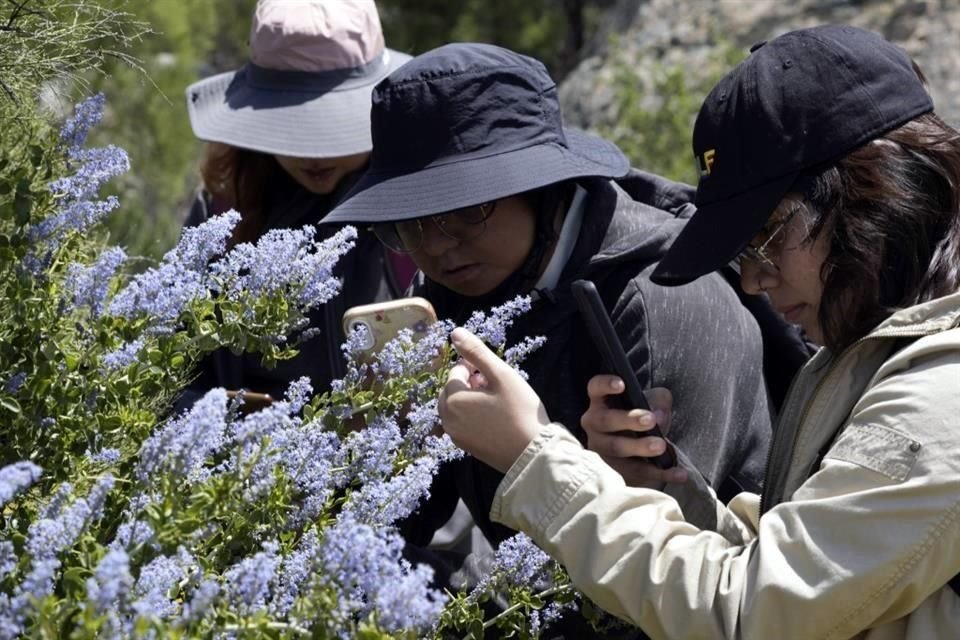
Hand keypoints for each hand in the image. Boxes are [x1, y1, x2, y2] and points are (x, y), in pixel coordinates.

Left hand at [438, 328, 549, 472]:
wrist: (533, 454)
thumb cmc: (520, 410)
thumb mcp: (501, 375)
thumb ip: (476, 352)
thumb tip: (454, 332)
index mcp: (451, 400)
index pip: (456, 372)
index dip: (476, 367)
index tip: (496, 373)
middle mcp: (447, 420)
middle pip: (453, 390)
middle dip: (471, 383)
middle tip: (496, 385)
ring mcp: (455, 436)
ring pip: (458, 407)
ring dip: (473, 398)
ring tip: (498, 400)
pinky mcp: (466, 448)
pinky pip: (464, 423)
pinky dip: (475, 415)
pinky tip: (497, 417)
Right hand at [581, 375, 686, 488]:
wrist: (640, 451)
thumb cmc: (641, 418)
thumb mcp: (651, 402)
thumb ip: (658, 401)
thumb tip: (659, 415)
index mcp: (600, 403)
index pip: (596, 388)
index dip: (606, 384)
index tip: (622, 384)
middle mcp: (595, 426)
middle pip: (606, 421)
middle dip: (628, 420)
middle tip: (650, 420)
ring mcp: (602, 451)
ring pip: (617, 449)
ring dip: (640, 447)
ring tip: (661, 446)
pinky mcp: (617, 472)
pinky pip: (638, 473)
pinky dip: (661, 474)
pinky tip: (680, 474)